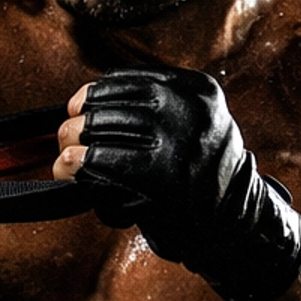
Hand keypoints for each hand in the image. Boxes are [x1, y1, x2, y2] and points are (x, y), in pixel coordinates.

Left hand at [54, 66, 300, 300]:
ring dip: (74, 143)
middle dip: (81, 120)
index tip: (79, 104)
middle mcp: (190, 109)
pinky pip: (106, 162)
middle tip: (66, 134)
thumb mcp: (196, 125)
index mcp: (198, 89)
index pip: (132, 79)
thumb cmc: (203, 177)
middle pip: (114, 104)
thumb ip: (156, 109)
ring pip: (105, 129)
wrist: (235, 222)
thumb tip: (88, 104)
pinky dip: (80, 165)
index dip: (97, 91)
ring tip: (65, 157)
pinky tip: (70, 170)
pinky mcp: (162, 176)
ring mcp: (178, 141)